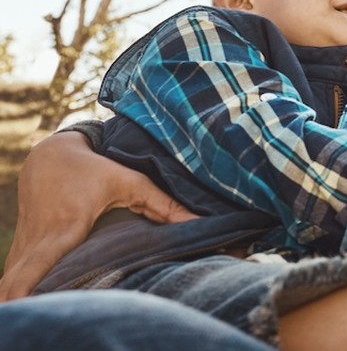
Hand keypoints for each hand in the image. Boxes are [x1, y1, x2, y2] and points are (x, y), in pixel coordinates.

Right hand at [0, 131, 196, 299]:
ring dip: (17, 298)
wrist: (49, 156)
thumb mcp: (130, 181)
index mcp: (65, 227)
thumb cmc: (94, 169)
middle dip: (19, 302)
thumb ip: (164, 206)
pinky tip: (21, 305)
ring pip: (10, 282)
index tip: (29, 306)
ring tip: (26, 315)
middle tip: (28, 317)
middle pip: (17, 282)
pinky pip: (13, 276)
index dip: (26, 289)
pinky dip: (16, 290)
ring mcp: (24, 245)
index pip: (38, 266)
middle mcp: (39, 240)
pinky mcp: (19, 249)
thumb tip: (201, 224)